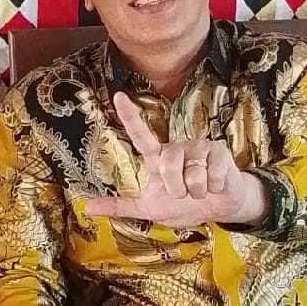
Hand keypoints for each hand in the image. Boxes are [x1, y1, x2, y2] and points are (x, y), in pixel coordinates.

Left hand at [84, 93, 267, 227]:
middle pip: (168, 165)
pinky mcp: (219, 151)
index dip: (130, 115)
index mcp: (156, 157)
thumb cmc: (182, 205)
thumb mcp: (148, 209)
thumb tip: (87, 207)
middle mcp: (175, 147)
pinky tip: (216, 185)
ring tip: (201, 189)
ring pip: (193, 174)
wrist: (218, 210)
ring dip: (197, 191)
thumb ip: (120, 207)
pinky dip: (214, 188)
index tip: (118, 96)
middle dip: (177, 189)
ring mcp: (198, 146)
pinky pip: (213, 175)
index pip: (140, 134)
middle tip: (183, 193)